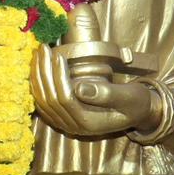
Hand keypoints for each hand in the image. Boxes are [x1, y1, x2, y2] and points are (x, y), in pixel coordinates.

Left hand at [31, 44, 157, 137]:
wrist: (136, 112)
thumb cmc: (135, 102)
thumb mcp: (128, 97)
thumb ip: (107, 94)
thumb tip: (80, 87)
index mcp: (88, 123)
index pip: (65, 99)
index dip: (59, 76)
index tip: (58, 55)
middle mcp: (73, 126)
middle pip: (50, 99)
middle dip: (45, 72)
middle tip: (44, 48)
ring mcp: (65, 123)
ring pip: (43, 100)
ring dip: (38, 75)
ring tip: (39, 53)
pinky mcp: (61, 117)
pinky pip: (43, 101)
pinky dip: (37, 83)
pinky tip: (37, 66)